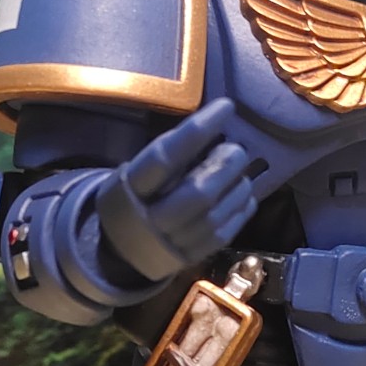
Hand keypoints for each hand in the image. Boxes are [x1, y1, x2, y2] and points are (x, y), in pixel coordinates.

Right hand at [96, 97, 257, 280]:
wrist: (121, 249)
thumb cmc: (136, 196)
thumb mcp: (139, 172)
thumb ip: (171, 156)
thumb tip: (215, 129)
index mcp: (132, 188)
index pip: (166, 156)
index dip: (198, 130)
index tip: (226, 107)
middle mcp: (151, 219)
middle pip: (197, 192)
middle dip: (224, 166)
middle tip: (236, 150)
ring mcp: (172, 243)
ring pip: (215, 215)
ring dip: (237, 187)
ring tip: (241, 171)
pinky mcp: (191, 258)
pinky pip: (224, 233)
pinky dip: (240, 209)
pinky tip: (244, 193)